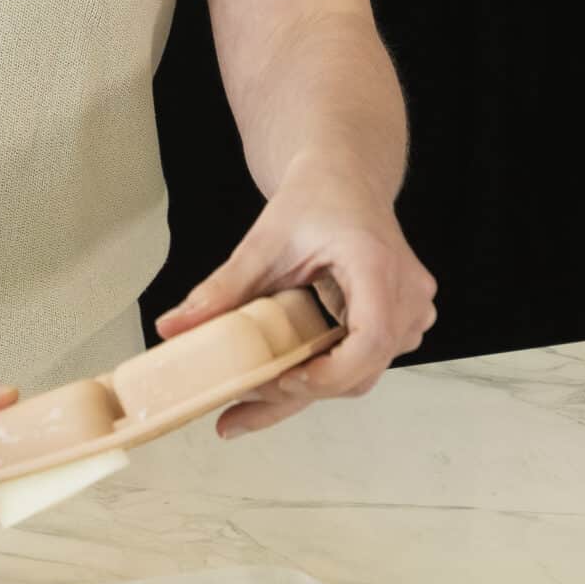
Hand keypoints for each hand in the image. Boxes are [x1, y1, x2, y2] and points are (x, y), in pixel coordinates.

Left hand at [153, 155, 437, 439]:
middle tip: (239, 404)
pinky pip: (363, 363)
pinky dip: (323, 375)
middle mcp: (406, 292)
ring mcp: (411, 310)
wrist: (343, 179)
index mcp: (376, 264)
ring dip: (310, 389)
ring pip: (362, 373)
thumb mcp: (263, 242)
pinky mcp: (400, 323)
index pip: (371, 337)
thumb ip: (220, 288)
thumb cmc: (316, 198)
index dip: (331, 372)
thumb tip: (173, 327)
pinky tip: (282, 378)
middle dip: (301, 390)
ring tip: (252, 394)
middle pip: (363, 367)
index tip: (286, 382)